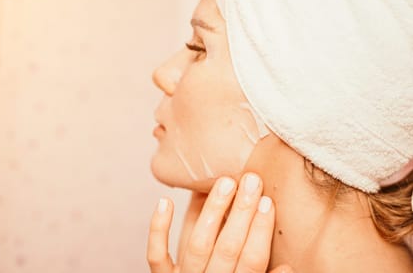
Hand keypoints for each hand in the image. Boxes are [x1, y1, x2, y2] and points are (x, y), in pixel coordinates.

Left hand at [147, 174, 292, 272]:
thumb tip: (288, 266)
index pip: (252, 261)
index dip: (261, 232)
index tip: (267, 202)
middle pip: (227, 247)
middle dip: (242, 212)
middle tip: (252, 181)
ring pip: (198, 244)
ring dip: (213, 211)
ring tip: (225, 182)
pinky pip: (157, 254)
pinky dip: (158, 228)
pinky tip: (165, 201)